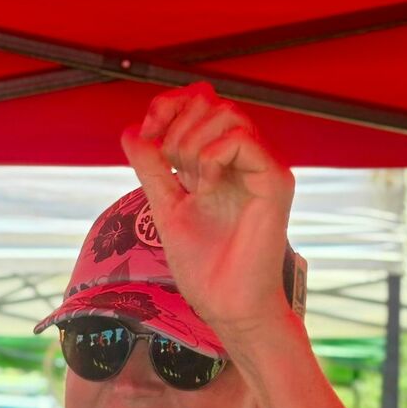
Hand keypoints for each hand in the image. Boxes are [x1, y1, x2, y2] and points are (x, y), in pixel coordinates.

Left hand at [121, 82, 294, 337]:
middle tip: (168, 161)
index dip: (169, 105)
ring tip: (187, 177)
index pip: (199, 104)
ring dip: (193, 139)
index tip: (146, 131)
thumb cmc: (204, 268)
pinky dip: (213, 154)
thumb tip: (131, 130)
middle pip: (212, 101)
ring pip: (228, 114)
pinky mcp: (275, 181)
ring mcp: (261, 168)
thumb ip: (152, 169)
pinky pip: (243, 140)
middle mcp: (243, 161)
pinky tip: (206, 184)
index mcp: (219, 164)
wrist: (226, 306)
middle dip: (177, 123)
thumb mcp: (166, 209)